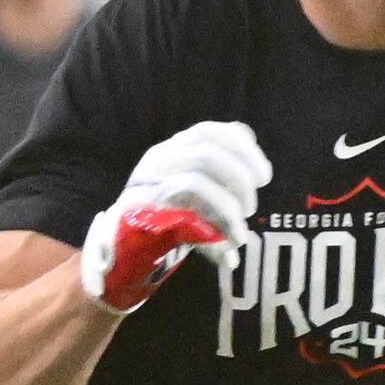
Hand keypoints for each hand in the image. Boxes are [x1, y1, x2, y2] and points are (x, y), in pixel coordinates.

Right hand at [79, 122, 270, 311]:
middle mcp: (158, 161)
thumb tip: (259, 170)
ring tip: (241, 232)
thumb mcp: (192, 194)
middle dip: (240, 174)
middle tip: (253, 206)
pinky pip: (187, 212)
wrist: (121, 253)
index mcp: (171, 151)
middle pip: (206, 148)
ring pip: (198, 176)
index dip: (242, 148)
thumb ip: (219, 179)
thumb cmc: (164, 221)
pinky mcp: (145, 213)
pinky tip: (228, 249)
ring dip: (229, 207)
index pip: (209, 132)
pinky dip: (216, 232)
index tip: (263, 175)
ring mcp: (149, 185)